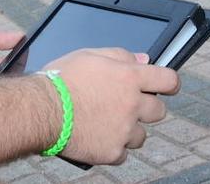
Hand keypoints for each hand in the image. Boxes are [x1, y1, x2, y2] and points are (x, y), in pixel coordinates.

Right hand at [41, 48, 178, 164]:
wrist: (40, 110)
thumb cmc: (60, 79)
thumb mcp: (89, 55)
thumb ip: (120, 55)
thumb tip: (143, 59)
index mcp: (129, 77)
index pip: (168, 80)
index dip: (170, 83)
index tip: (167, 86)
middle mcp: (132, 104)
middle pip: (159, 111)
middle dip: (146, 108)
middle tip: (126, 106)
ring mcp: (124, 130)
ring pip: (141, 135)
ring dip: (129, 130)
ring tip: (105, 123)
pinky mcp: (112, 152)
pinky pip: (123, 154)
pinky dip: (113, 148)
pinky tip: (97, 137)